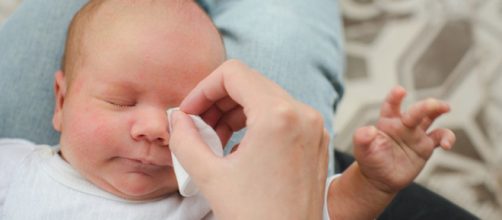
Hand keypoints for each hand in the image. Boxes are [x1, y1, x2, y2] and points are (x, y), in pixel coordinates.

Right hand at [169, 60, 329, 219]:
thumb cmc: (255, 218)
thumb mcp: (209, 176)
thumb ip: (185, 139)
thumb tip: (178, 118)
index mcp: (278, 116)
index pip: (233, 73)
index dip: (203, 88)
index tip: (189, 112)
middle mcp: (302, 114)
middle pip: (250, 83)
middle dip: (217, 101)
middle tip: (198, 127)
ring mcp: (313, 128)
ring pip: (266, 98)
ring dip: (235, 112)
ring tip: (216, 140)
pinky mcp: (316, 141)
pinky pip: (282, 116)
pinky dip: (256, 123)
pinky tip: (239, 148)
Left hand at [353, 86, 454, 192]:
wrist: (379, 178)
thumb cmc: (370, 160)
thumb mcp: (362, 150)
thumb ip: (362, 138)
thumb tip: (368, 130)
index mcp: (387, 121)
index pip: (391, 106)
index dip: (395, 97)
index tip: (400, 91)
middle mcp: (403, 124)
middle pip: (416, 110)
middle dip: (425, 105)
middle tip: (433, 104)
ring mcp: (415, 134)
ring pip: (430, 117)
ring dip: (438, 110)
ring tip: (445, 108)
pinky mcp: (426, 146)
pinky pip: (440, 137)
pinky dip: (447, 138)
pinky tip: (447, 145)